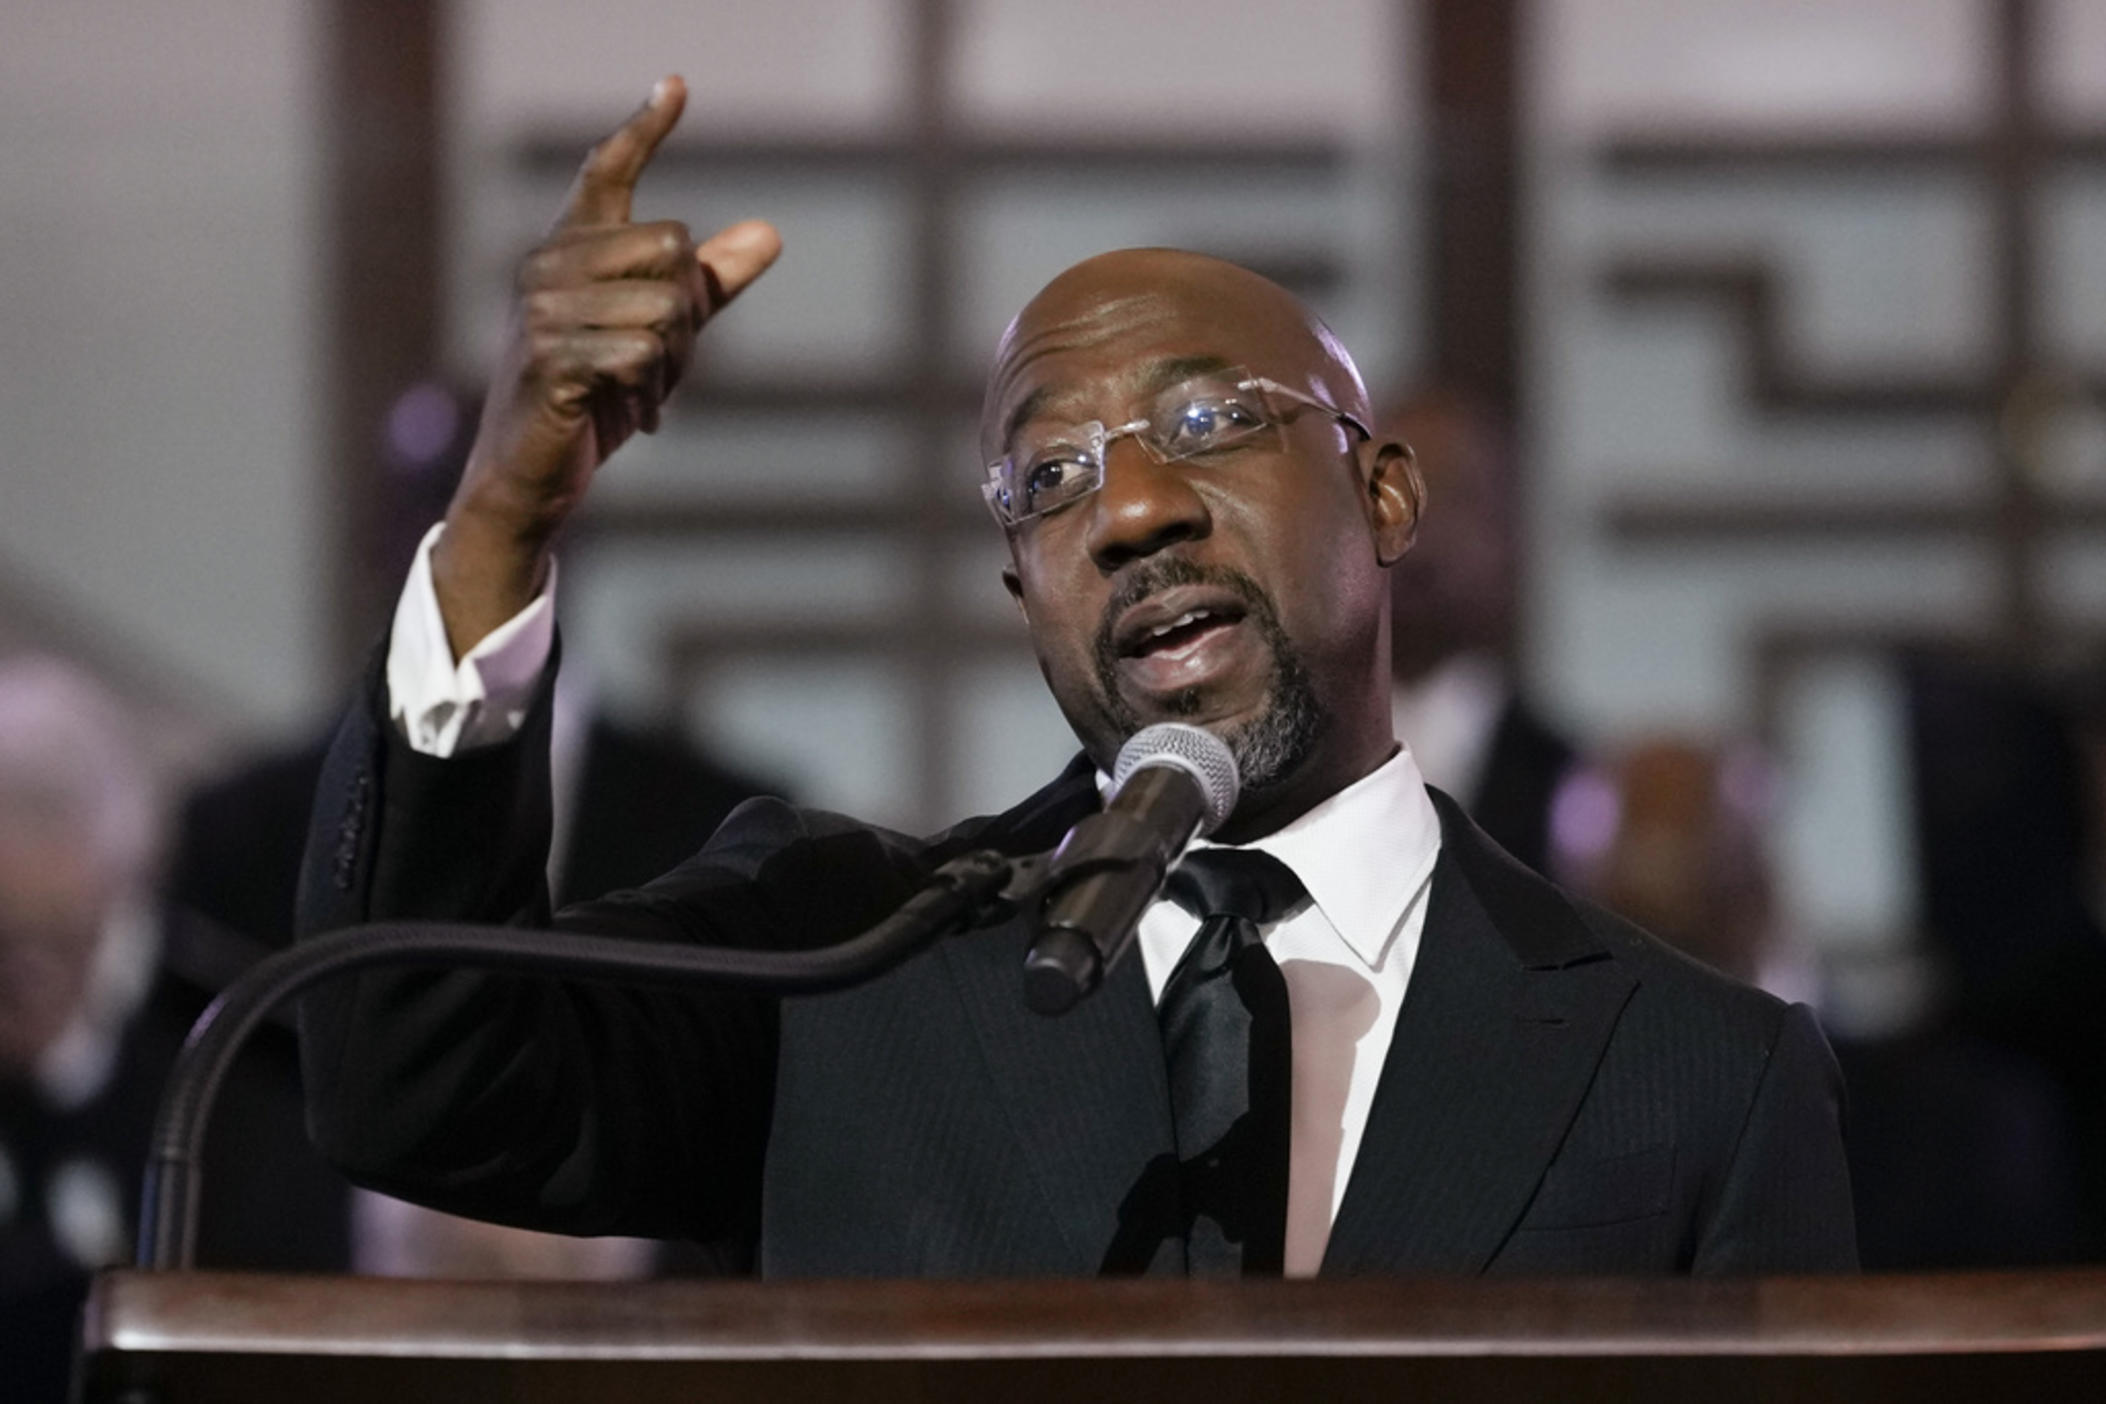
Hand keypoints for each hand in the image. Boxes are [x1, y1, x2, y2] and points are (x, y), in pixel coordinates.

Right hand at [435, 75, 781, 655]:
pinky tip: (626, 412)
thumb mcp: (660, 334)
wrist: (534, 470)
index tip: (678, 84)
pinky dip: (650, 390)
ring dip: (671, 364)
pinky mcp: (551, 360)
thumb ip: (708, 284)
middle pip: (672, 246)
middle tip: (659, 361)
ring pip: (664, 306)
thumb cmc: (594, 396)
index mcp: (571, 248)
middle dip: (687, 312)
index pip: (609, 172)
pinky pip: (642, 351)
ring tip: (638, 391)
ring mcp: (542, 311)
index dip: (646, 128)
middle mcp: (548, 265)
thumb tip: (771, 233)